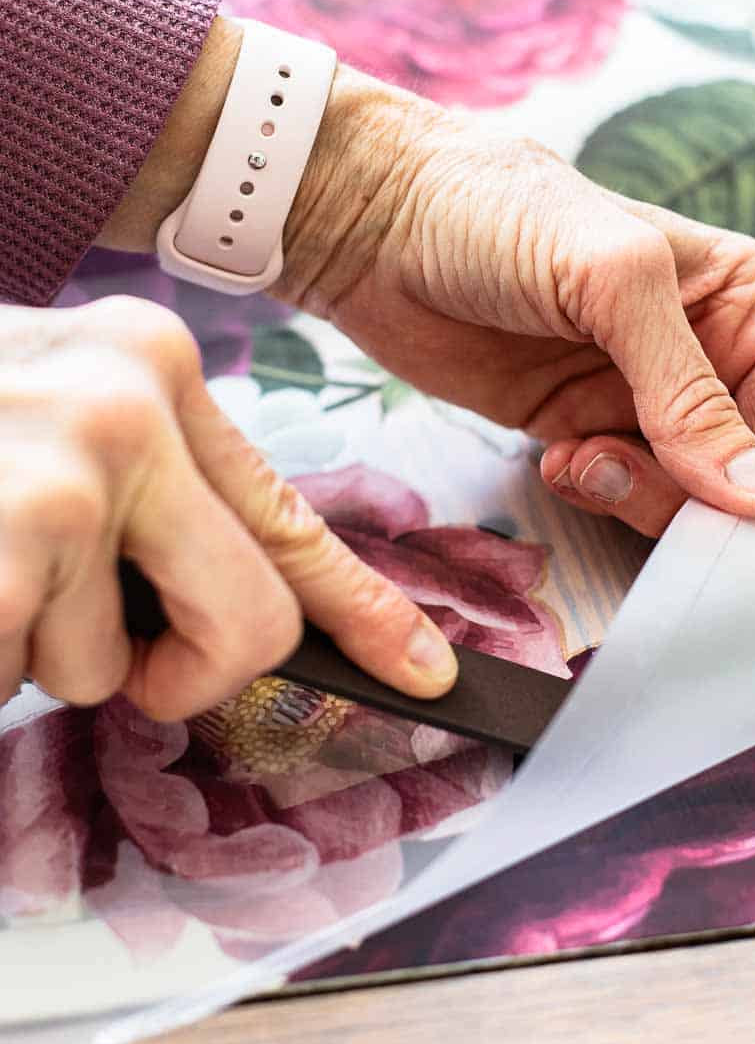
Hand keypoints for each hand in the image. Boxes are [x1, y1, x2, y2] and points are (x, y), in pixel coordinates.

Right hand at [0, 297, 457, 716]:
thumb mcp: (54, 405)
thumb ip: (152, 481)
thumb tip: (230, 597)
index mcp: (156, 363)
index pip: (290, 516)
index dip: (365, 610)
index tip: (424, 670)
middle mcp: (132, 407)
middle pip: (253, 625)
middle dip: (177, 675)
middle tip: (106, 656)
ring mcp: (69, 478)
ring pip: (107, 671)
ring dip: (34, 653)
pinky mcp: (9, 543)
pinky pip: (20, 681)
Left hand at [277, 68, 754, 537]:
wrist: (376, 227)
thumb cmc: (496, 213)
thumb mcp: (613, 281)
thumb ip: (688, 390)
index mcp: (743, 306)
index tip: (726, 506)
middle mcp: (707, 358)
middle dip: (707, 503)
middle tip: (632, 476)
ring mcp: (642, 402)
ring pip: (691, 504)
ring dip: (644, 501)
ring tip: (583, 459)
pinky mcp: (583, 433)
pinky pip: (626, 501)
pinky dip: (600, 498)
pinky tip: (559, 459)